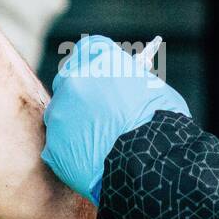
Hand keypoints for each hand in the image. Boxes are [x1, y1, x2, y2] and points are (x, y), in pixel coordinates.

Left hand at [41, 35, 190, 204]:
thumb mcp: (154, 91)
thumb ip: (129, 84)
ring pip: (61, 115)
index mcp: (104, 61)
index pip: (89, 50)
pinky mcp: (53, 144)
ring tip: (100, 146)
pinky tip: (93, 164)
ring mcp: (61, 112)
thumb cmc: (164, 128)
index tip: (98, 77)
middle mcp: (77, 80)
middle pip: (69, 79)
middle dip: (79, 94)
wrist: (153, 167)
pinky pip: (59, 147)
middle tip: (96, 113)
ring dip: (74, 125)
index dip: (95, 66)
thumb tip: (123, 90)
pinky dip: (72, 154)